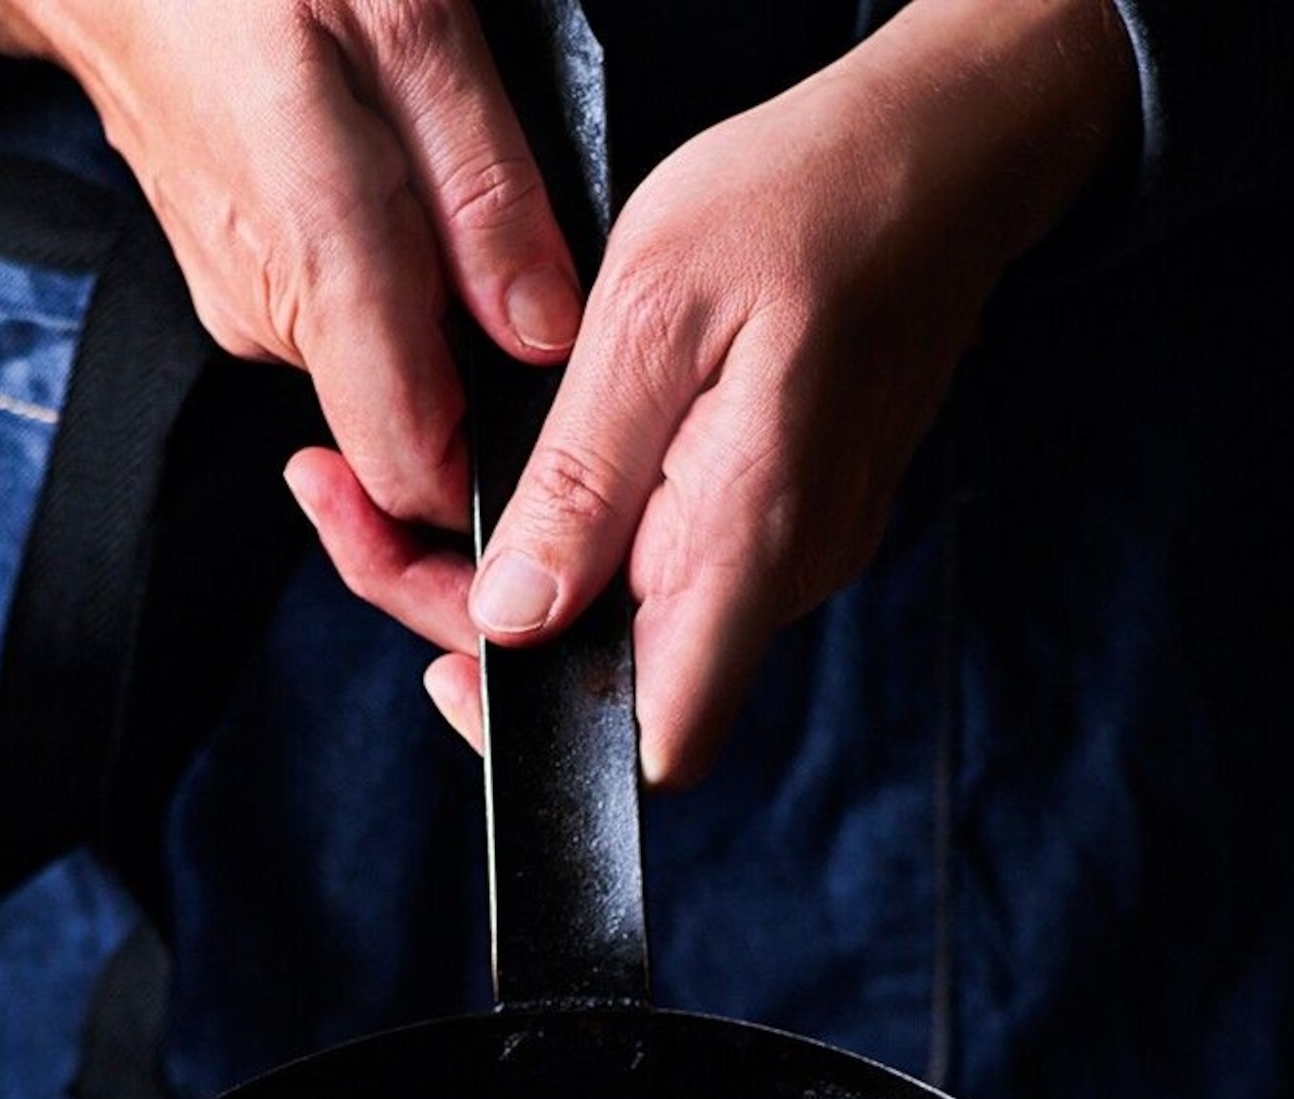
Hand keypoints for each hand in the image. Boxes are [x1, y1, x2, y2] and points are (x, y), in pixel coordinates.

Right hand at [0, 0, 583, 528]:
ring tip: (441, 181)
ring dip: (435, 302)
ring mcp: (246, 304)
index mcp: (320, 271)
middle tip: (519, 262)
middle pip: (409, 427)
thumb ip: (485, 193)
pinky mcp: (238, 279)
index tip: (551, 427)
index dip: (492, 479)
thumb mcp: (409, 23)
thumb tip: (544, 331)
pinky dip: (385, 266)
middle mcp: (272, 318)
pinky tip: (390, 173)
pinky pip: (337, 312)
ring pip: (379, 363)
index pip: (414, 477)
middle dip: (482, 368)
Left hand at [287, 0, 1134, 780]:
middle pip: (609, 683)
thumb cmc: (804, 207)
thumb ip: (582, 482)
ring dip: (516, 572)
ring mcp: (787, 557)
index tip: (442, 656)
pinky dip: (580, 533)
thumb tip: (514, 616)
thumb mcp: (652, 317)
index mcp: (746, 546)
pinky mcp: (783, 520)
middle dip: (474, 617)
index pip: (653, 742)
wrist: (934, 160)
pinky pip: (664, 566)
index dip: (537, 732)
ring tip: (419, 483)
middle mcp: (778, 580)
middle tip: (360, 512)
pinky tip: (529, 464)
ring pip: (626, 622)